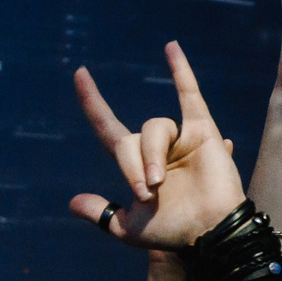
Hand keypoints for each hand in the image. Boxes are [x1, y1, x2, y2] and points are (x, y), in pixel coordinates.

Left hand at [70, 41, 245, 247]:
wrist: (209, 233)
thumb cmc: (173, 232)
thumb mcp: (129, 229)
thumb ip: (102, 214)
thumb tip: (72, 203)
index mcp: (137, 165)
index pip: (108, 128)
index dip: (93, 103)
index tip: (79, 75)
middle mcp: (156, 147)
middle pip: (129, 139)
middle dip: (132, 166)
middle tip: (147, 192)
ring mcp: (179, 137)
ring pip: (154, 128)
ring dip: (151, 155)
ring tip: (159, 183)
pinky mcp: (202, 131)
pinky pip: (189, 95)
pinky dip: (181, 71)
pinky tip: (170, 47)